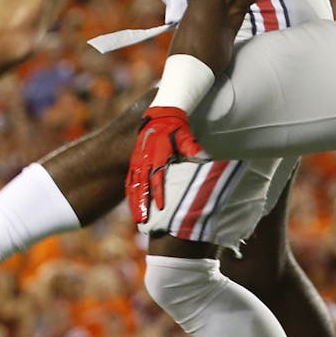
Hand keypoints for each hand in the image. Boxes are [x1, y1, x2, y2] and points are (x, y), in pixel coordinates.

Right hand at [126, 106, 203, 222]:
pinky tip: (132, 202)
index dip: (159, 193)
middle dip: (142, 204)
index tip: (161, 208)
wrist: (160, 115)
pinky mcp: (135, 160)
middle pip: (142, 186)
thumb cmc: (176, 128)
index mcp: (158, 155)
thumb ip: (193, 148)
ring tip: (137, 218)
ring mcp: (138, 160)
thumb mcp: (186, 137)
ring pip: (133, 184)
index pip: (158, 178)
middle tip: (142, 221)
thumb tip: (205, 159)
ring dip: (135, 201)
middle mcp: (145, 159)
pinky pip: (130, 178)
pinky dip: (130, 191)